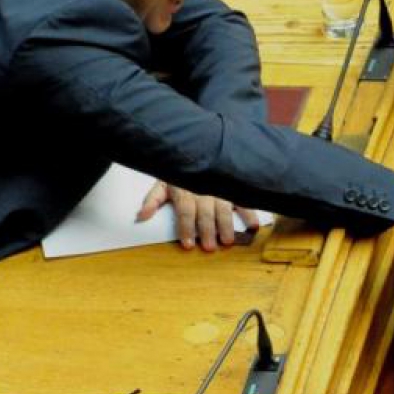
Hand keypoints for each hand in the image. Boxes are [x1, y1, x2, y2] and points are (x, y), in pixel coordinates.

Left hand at [137, 181, 259, 250]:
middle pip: (205, 212)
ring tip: (228, 241)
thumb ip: (153, 199)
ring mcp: (220, 188)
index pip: (185, 210)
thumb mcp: (163, 182)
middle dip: (207, 230)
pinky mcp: (233, 188)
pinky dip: (249, 213)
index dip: (186, 227)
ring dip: (226, 225)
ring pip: (223, 208)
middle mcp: (203, 189)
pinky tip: (253, 226)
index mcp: (184, 189)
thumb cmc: (181, 169)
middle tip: (210, 247)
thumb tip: (140, 217)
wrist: (200, 145)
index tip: (188, 244)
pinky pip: (242, 200)